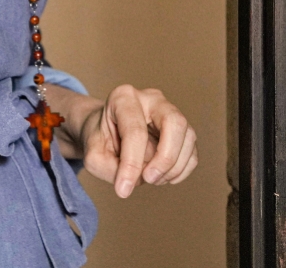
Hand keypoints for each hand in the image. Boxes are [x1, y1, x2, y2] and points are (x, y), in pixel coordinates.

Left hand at [76, 84, 197, 196]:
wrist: (107, 133)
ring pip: (188, 138)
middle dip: (165, 158)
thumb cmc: (100, 140)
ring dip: (173, 167)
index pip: (135, 130)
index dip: (131, 164)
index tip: (123, 189)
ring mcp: (170, 112)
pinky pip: (192, 153)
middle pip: (174, 123)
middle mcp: (151, 98)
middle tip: (149, 179)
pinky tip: (163, 178)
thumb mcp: (92, 155)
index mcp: (123, 97)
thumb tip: (138, 178)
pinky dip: (181, 171)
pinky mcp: (183, 131)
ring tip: (151, 179)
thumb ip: (110, 168)